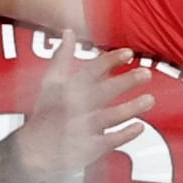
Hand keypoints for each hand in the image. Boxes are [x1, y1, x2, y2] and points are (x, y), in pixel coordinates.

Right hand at [13, 46, 156, 182]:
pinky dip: (125, 134)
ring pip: (109, 117)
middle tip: (146, 73)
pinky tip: (140, 126)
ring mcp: (82, 128)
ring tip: (150, 99)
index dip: (109, 61)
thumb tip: (68, 32)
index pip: (90, 71)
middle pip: (103, 92)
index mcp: (67, 90)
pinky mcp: (88, 148)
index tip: (129, 53)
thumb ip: (62, 57)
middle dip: (124, 82)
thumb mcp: (50, 83)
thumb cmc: (45, 113)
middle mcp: (75, 108)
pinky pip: (109, 140)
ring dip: (130, 108)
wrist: (32, 150)